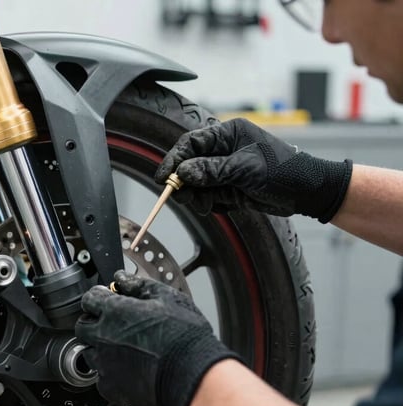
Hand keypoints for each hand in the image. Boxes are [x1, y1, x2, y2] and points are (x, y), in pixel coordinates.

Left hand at [76, 271, 239, 405]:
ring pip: (89, 353)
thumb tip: (121, 279)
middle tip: (113, 325)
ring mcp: (105, 364)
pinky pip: (101, 378)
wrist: (194, 373)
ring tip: (124, 349)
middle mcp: (103, 337)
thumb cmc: (185, 336)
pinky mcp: (111, 388)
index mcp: (114, 312)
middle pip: (83, 327)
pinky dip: (110, 374)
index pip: (89, 299)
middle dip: (94, 323)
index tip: (107, 301)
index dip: (99, 298)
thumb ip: (138, 286)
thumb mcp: (167, 298)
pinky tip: (128, 369)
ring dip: (100, 349)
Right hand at [155, 118, 352, 222]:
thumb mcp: (244, 169)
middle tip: (185, 197)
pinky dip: (211, 203)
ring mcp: (226, 169)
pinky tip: (224, 205)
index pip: (191, 143)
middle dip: (186, 182)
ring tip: (209, 204)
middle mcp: (224, 149)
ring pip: (197, 182)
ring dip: (198, 195)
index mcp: (227, 134)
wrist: (308, 192)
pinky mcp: (230, 186)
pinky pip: (209, 194)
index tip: (164, 178)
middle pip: (190, 164)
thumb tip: (183, 173)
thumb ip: (211, 170)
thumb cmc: (283, 170)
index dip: (174, 160)